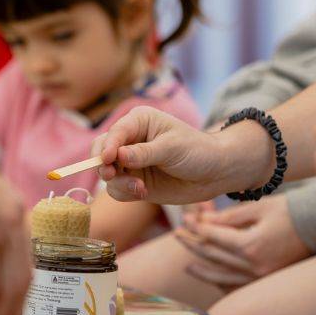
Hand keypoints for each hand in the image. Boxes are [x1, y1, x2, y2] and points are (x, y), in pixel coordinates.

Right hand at [93, 106, 273, 204]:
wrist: (214, 174)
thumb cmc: (197, 151)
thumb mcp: (172, 148)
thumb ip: (144, 153)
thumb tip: (118, 156)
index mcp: (139, 121)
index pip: (115, 132)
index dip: (108, 146)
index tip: (109, 159)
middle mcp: (130, 140)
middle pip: (101, 150)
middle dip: (103, 163)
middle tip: (111, 174)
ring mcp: (130, 163)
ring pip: (107, 173)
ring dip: (118, 182)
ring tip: (139, 188)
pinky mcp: (134, 182)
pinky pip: (117, 189)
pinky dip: (125, 192)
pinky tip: (142, 192)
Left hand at [174, 195, 310, 289]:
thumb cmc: (291, 211)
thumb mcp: (259, 207)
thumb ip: (231, 217)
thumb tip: (205, 224)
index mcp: (251, 246)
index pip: (215, 238)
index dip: (198, 229)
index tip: (186, 221)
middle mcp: (255, 267)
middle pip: (215, 257)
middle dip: (195, 245)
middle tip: (179, 235)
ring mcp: (262, 278)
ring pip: (224, 276)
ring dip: (204, 270)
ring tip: (188, 265)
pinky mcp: (269, 281)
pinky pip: (240, 287)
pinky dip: (224, 283)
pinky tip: (213, 278)